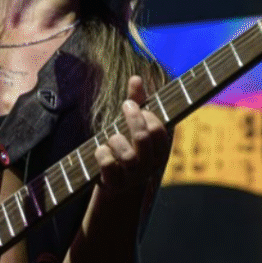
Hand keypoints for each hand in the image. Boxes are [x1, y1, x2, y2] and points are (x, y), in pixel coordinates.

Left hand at [96, 75, 170, 195]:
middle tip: (124, 107)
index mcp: (160, 150)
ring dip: (115, 140)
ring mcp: (133, 176)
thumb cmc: (127, 146)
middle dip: (131, 119)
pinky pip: (108, 164)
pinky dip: (102, 154)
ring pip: (126, 155)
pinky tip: (101, 151)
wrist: (117, 184)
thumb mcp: (133, 125)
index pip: (158, 129)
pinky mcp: (115, 184)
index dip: (144, 114)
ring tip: (111, 139)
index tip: (130, 105)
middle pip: (143, 137)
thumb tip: (136, 78)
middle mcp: (150, 165)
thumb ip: (137, 101)